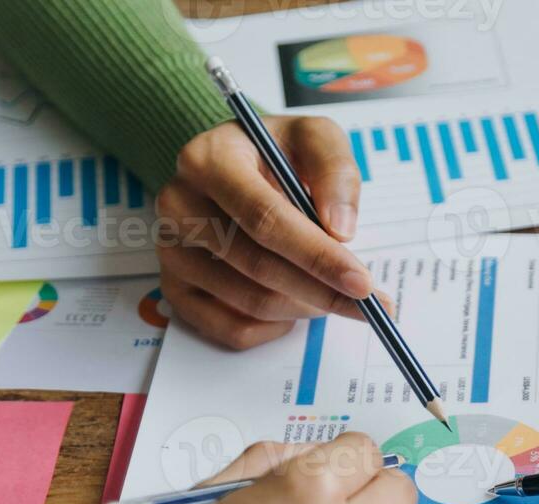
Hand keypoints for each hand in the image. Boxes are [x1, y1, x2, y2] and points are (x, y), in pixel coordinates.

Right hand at [155, 117, 384, 349]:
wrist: (236, 165)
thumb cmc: (277, 153)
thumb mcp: (313, 137)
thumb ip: (334, 170)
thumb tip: (340, 228)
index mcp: (206, 161)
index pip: (265, 219)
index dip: (317, 256)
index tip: (362, 283)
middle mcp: (179, 206)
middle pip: (258, 267)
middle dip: (321, 291)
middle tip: (367, 304)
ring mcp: (171, 251)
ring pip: (250, 303)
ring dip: (305, 307)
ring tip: (334, 294)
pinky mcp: (175, 288)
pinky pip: (232, 329)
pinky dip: (275, 328)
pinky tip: (295, 304)